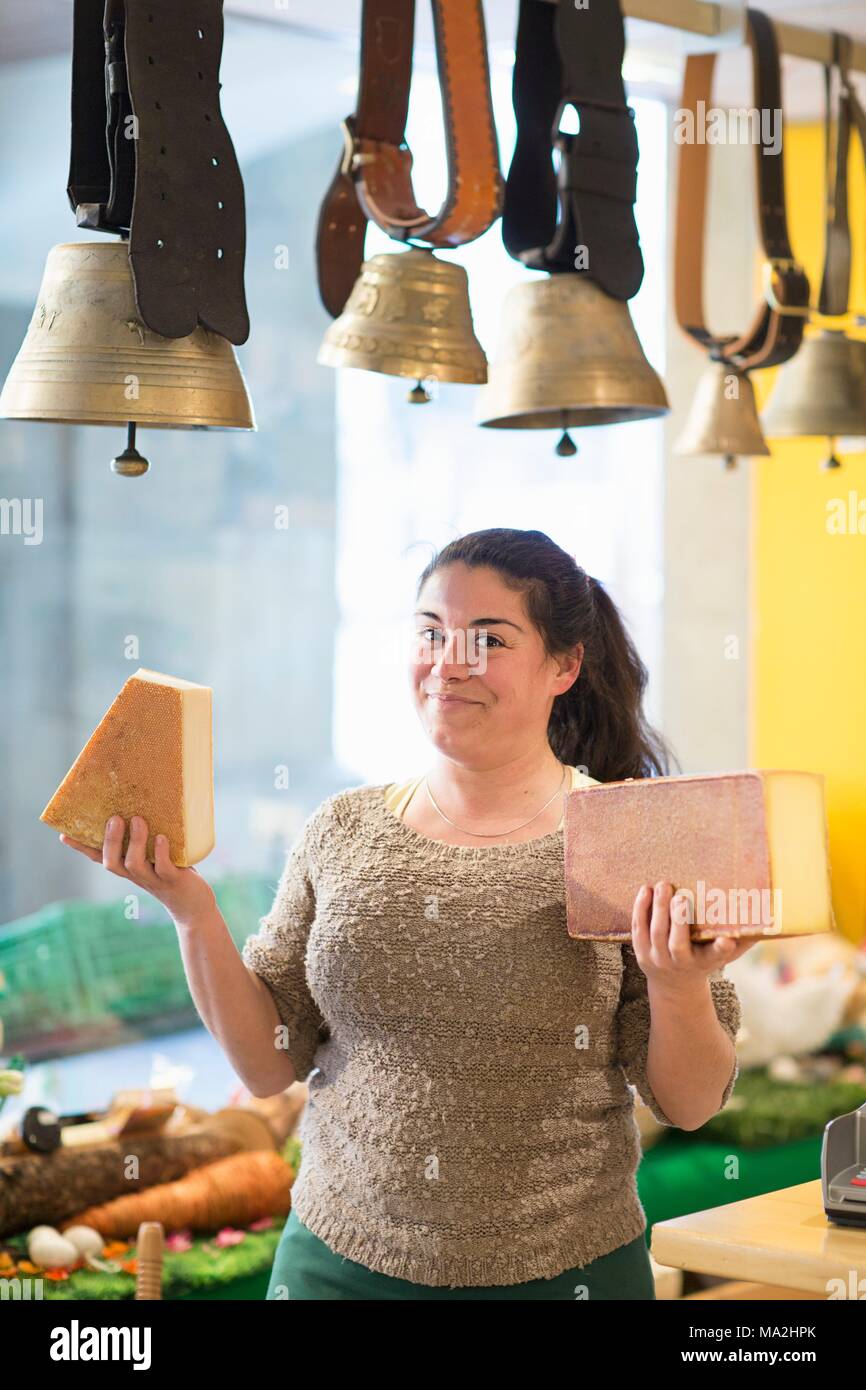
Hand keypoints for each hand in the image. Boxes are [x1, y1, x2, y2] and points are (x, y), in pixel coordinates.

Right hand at [59, 815, 215, 928]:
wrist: (193, 906)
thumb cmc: (174, 874)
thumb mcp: (156, 856)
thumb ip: (146, 839)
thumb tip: (138, 808)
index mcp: (128, 868)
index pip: (99, 858)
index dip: (82, 848)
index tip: (64, 835)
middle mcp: (136, 875)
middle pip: (112, 863)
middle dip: (111, 841)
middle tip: (114, 819)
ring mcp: (153, 879)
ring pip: (135, 864)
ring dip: (135, 842)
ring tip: (138, 820)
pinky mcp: (173, 881)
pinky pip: (163, 868)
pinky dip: (161, 853)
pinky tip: (161, 838)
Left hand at [631, 881, 758, 994]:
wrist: (674, 985)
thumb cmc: (704, 960)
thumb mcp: (724, 956)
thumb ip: (743, 940)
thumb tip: (772, 920)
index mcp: (704, 962)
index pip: (716, 956)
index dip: (721, 948)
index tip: (728, 939)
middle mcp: (680, 963)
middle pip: (677, 943)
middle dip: (678, 920)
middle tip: (681, 896)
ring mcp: (657, 958)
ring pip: (655, 934)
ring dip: (657, 909)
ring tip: (662, 886)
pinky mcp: (641, 951)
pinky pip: (638, 930)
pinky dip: (640, 910)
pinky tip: (644, 890)